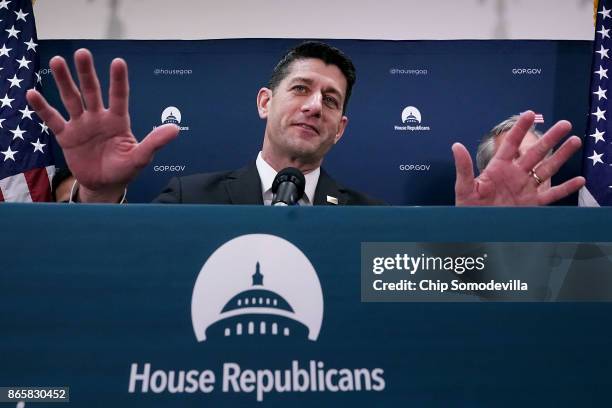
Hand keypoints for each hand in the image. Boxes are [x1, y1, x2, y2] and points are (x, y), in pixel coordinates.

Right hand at [26, 49, 178, 201]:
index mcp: (118, 120)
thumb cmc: (125, 169)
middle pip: (92, 91)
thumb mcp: (141, 157)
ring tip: (58, 61)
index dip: (118, 80)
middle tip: (82, 53)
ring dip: (64, 81)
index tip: (118, 62)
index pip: (119, 96)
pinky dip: (43, 108)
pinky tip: (33, 93)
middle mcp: (99, 117)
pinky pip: (53, 119)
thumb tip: (176, 129)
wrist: (105, 185)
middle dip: (87, 73)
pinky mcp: (66, 136)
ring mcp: (81, 125)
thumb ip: (155, 142)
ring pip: (72, 98)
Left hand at [453, 111, 584, 205]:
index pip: (511, 144)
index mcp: (498, 168)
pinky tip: (579, 180)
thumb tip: (456, 146)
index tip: (530, 113)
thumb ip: (464, 167)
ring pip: (547, 169)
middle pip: (536, 153)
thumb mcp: (464, 187)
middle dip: (550, 139)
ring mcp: (525, 189)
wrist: (476, 229)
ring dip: (561, 156)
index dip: (521, 129)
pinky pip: (551, 195)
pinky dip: (566, 188)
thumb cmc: (468, 208)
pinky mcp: (532, 204)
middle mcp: (515, 175)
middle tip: (565, 124)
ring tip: (575, 141)